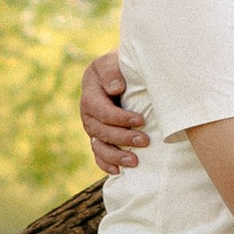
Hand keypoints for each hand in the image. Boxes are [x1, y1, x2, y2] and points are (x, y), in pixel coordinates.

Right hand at [80, 47, 144, 174]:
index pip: (102, 111)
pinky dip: (106, 164)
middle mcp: (88, 114)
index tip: (141, 120)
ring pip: (99, 147)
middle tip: (145, 141)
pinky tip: (118, 171)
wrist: (119, 72)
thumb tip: (115, 88)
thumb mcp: (112, 62)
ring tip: (135, 161)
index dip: (120, 118)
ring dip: (116, 155)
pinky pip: (98, 155)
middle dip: (123, 138)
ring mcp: (93, 128)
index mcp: (90, 94)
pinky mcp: (99, 138)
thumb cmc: (119, 66)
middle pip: (101, 131)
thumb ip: (112, 72)